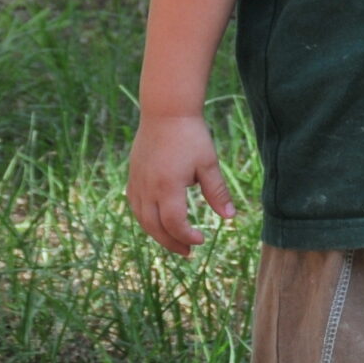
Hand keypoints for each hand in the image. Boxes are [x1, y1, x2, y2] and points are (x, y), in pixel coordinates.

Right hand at [126, 111, 236, 256]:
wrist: (165, 111)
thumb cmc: (191, 136)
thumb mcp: (208, 163)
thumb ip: (217, 192)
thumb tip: (230, 218)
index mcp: (168, 187)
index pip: (174, 224)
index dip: (187, 236)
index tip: (201, 239)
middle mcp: (148, 188)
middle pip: (155, 228)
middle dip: (171, 243)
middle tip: (187, 251)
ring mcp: (137, 182)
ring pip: (142, 219)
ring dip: (157, 234)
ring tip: (173, 240)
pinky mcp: (133, 175)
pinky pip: (135, 205)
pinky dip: (145, 219)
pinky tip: (157, 221)